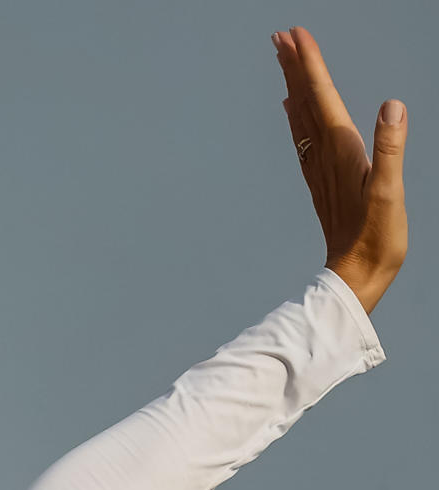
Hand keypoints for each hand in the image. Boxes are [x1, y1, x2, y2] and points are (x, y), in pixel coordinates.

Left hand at [273, 27, 408, 311]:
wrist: (355, 275)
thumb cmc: (377, 236)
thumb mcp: (390, 191)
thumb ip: (391, 147)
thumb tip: (390, 107)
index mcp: (341, 150)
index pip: (322, 97)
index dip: (310, 65)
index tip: (295, 36)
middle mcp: (325, 155)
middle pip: (305, 101)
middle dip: (294, 66)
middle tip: (279, 36)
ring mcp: (321, 168)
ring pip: (301, 116)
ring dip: (293, 85)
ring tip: (283, 60)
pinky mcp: (323, 180)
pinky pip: (304, 138)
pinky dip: (296, 116)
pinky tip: (292, 109)